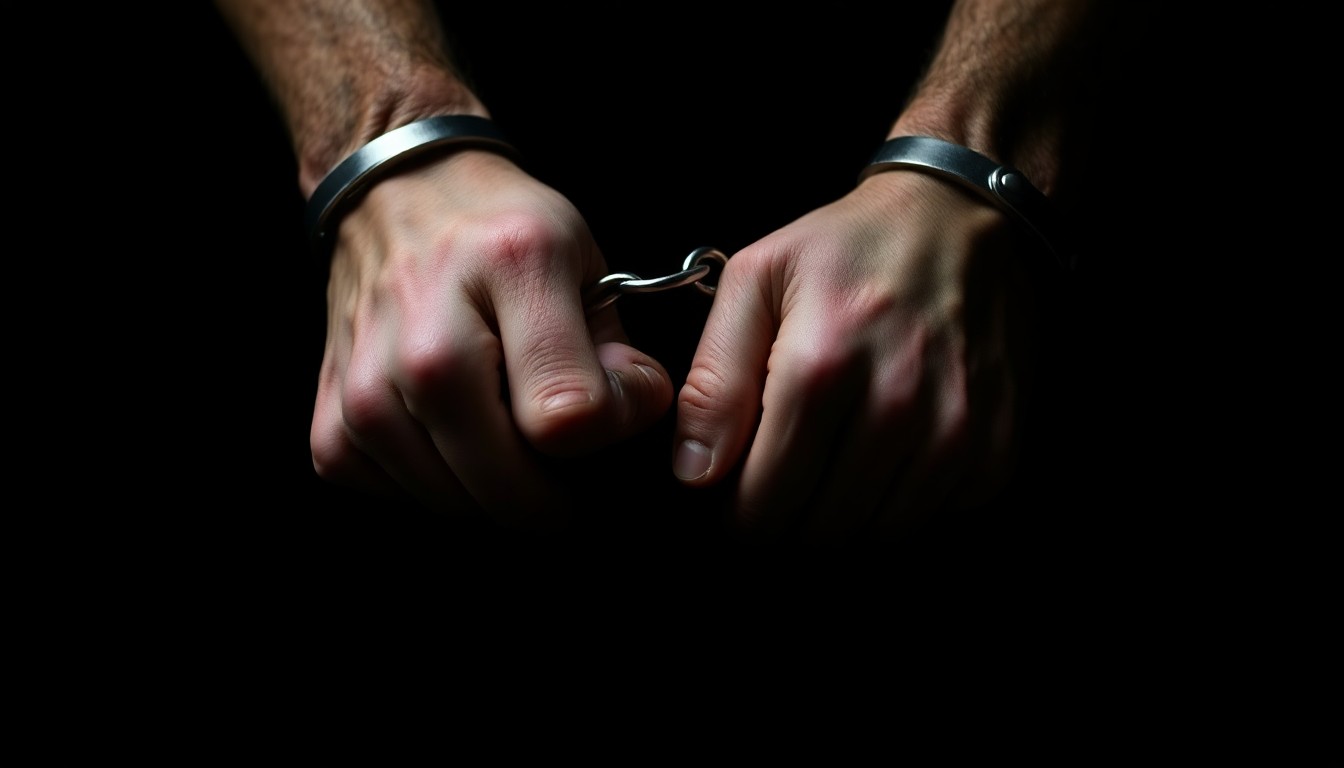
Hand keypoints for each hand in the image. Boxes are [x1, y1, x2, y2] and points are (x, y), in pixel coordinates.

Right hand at [308, 150, 673, 530]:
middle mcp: (429, 339)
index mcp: (512, 271)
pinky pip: (399, 500)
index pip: (568, 415)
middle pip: (506, 484)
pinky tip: (448, 433)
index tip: (614, 401)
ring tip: (501, 430)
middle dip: (554, 489)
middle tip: (560, 450)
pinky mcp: (331, 424)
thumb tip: (631, 414)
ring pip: (456, 504)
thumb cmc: (498, 232)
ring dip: (493, 491)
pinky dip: (435, 485)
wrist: (394, 196)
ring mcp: (370, 387)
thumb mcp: (582, 259)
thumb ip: (618, 349)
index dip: (613, 424)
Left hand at [673, 170, 1038, 540]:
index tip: (739, 494)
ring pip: (879, 534)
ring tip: (837, 461)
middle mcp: (896, 407)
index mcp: (821, 367)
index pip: (764, 503)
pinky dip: (909, 499)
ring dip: (848, 513)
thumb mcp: (755, 282)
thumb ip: (714, 380)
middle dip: (791, 517)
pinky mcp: (997, 444)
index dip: (740, 514)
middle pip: (821, 529)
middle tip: (786, 476)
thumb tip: (695, 473)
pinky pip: (938, 516)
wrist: (958, 216)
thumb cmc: (845, 248)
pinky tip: (894, 451)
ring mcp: (956, 430)